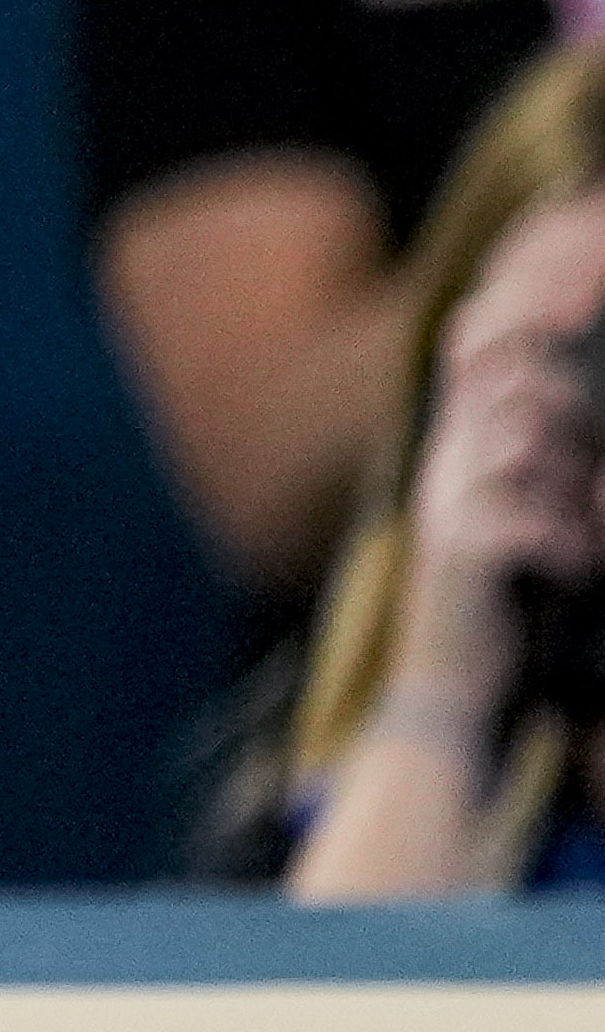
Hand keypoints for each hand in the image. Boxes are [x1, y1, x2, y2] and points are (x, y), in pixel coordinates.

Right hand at [387, 186, 604, 681]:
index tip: (546, 337)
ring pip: (520, 446)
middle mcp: (442, 468)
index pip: (476, 363)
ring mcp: (445, 507)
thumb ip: (535, 473)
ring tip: (588, 533)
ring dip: (574, 487)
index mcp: (455, 454)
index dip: (517, 341)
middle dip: (569, 424)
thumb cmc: (500, 610)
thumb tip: (575, 431)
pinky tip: (578, 568)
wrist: (451, 694)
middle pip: (508, 393)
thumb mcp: (512, 524)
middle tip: (588, 484)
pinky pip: (528, 518)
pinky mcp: (459, 554)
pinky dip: (569, 541)